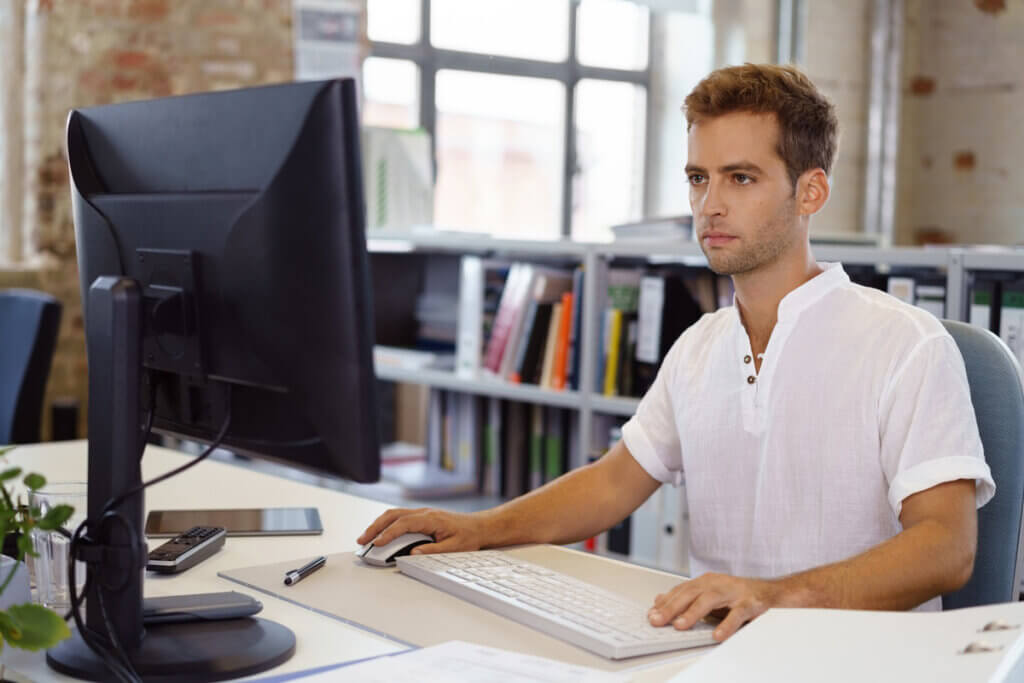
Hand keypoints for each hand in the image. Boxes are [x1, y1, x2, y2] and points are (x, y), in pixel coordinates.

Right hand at [356, 507, 488, 554]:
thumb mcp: (454, 547)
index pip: (403, 524)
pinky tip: (379, 532)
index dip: (388, 533)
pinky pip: (399, 516)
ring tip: (366, 538)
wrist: (479, 526)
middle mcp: (424, 513)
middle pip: (393, 515)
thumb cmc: (469, 536)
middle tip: (362, 540)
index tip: (376, 543)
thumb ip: (432, 550)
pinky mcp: (421, 517)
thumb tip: (413, 553)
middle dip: (375, 527)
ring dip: (378, 524)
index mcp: (431, 518)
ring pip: (394, 514)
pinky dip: (386, 523)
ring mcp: (422, 513)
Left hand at [646, 573, 786, 641]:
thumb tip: (659, 601)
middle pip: (691, 593)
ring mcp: (734, 591)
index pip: (681, 591)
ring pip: (710, 599)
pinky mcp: (750, 602)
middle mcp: (717, 583)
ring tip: (681, 625)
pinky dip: (726, 624)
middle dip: (672, 607)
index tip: (652, 614)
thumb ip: (687, 598)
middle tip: (658, 620)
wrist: (771, 591)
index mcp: (706, 581)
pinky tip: (716, 634)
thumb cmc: (737, 595)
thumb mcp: (709, 594)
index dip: (666, 602)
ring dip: (693, 613)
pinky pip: (737, 614)